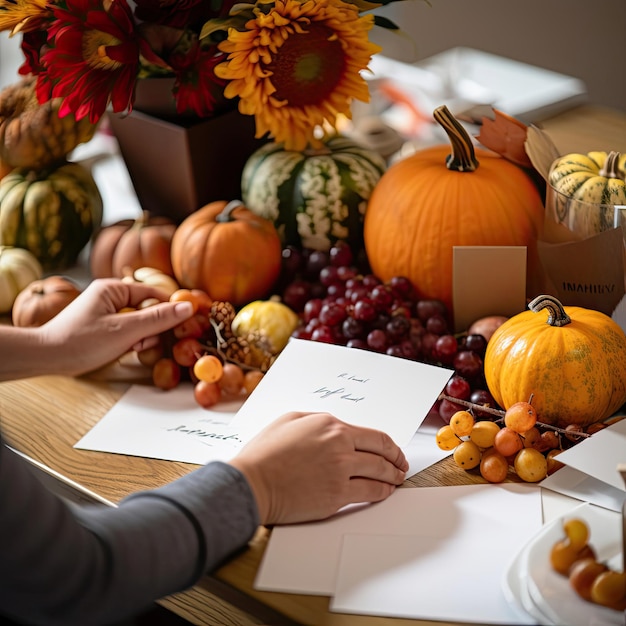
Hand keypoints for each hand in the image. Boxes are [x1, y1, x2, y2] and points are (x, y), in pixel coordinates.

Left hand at [40, 278, 193, 376]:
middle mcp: (109, 296)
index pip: (153, 293)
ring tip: (131, 348)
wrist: (46, 358)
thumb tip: (188, 307)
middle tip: (142, 342)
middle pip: (148, 309)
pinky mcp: (102, 327)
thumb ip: (159, 318)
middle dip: (151, 328)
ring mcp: (105, 312)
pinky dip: (131, 341)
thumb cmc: (82, 341)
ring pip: (139, 322)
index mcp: (113, 288)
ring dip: (142, 337)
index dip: (170, 308)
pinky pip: (128, 331)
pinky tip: (125, 350)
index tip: (185, 323)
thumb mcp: (126, 330)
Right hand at [229, 412, 408, 524]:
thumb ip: (316, 419)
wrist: (251, 482)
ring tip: (397, 480)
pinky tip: (384, 492)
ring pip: (380, 473)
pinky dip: (382, 492)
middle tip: (401, 466)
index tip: (393, 451)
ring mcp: (341, 471)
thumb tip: (334, 428)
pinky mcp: (337, 495)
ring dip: (393, 477)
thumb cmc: (264, 453)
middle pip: (382, 452)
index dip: (389, 445)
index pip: (373, 435)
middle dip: (397, 460)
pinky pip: (370, 493)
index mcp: (330, 425)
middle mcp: (340, 445)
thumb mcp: (289, 420)